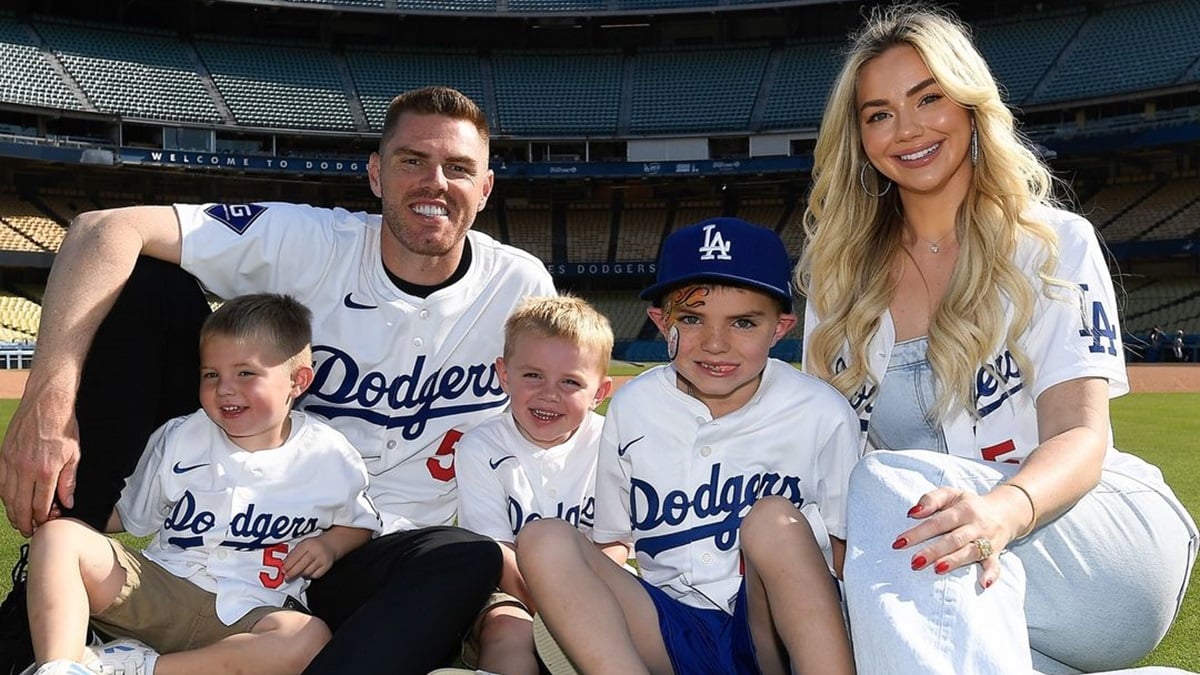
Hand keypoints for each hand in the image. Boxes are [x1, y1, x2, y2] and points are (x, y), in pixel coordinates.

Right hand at [0, 386, 80, 536]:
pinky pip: (1, 482)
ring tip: (19, 521)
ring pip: (7, 496)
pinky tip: (10, 502)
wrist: (46, 403)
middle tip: (29, 531)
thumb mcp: (75, 455)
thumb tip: (67, 503)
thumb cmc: (64, 427)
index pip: (40, 505)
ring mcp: (11, 462)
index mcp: (45, 471)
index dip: (42, 518)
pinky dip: (5, 495)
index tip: (46, 523)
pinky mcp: (3, 455)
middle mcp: (25, 469)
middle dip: (24, 522)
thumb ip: (69, 481)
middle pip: (20, 505)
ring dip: (12, 512)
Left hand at [283, 536, 335, 580]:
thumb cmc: (314, 545)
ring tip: (297, 573)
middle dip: (293, 572)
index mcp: (308, 544)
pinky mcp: (327, 566)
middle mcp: (316, 551)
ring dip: (301, 574)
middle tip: (287, 577)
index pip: (296, 556)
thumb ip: (293, 554)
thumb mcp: (303, 545)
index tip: (283, 570)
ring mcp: (322, 559)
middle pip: (302, 565)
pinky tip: (307, 572)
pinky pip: (315, 575)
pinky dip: (310, 575)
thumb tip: (284, 564)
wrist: (331, 545)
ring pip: (308, 571)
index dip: (289, 564)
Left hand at [890, 485, 1029, 589]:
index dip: (918, 532)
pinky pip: (995, 565)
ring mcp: (987, 540)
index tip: (900, 543)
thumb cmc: (969, 504)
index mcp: (963, 509)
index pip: (938, 522)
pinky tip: (984, 584)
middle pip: (953, 539)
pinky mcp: (995, 553)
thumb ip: (931, 499)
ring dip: (955, 561)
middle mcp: (976, 525)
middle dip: (933, 551)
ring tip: (937, 569)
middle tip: (914, 562)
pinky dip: (992, 575)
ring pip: (971, 552)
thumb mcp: (951, 494)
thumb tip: (913, 512)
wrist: (1006, 511)